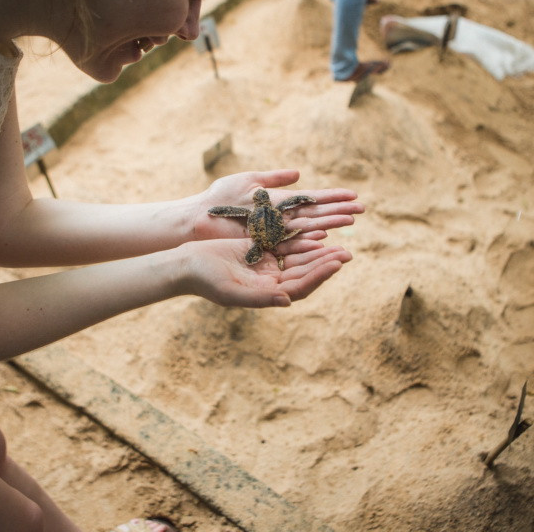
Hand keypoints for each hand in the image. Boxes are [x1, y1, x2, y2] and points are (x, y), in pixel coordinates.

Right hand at [180, 237, 352, 307]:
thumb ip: (260, 297)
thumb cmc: (205, 280)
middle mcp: (270, 283)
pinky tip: (314, 232)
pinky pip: (286, 246)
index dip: (318, 275)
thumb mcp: (231, 291)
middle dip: (325, 263)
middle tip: (347, 253)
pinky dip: (300, 240)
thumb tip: (287, 301)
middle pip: (304, 273)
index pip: (300, 287)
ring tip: (339, 244)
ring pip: (298, 259)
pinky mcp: (260, 251)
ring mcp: (266, 267)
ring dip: (317, 252)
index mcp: (266, 295)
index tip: (336, 263)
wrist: (185, 264)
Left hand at [193, 170, 363, 241]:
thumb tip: (299, 174)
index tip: (353, 196)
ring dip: (329, 224)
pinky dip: (306, 238)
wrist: (198, 217)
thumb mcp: (249, 180)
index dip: (332, 198)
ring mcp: (273, 232)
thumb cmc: (219, 198)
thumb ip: (274, 178)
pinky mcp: (263, 243)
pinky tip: (324, 235)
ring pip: (307, 228)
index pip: (312, 199)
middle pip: (315, 215)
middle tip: (361, 210)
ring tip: (350, 221)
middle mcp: (281, 219)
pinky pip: (289, 242)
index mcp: (279, 203)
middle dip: (338, 212)